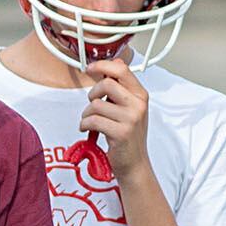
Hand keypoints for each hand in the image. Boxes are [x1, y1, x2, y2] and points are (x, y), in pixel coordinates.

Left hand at [79, 60, 152, 175]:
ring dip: (86, 114)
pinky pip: (93, 121)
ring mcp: (131, 119)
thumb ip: (121, 87)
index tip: (91, 68)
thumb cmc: (128, 136)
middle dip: (92, 93)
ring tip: (90, 121)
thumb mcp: (129, 108)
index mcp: (140, 95)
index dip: (103, 66)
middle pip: (107, 84)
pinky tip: (88, 129)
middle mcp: (138, 105)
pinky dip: (85, 125)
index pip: (122, 70)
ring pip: (96, 105)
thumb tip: (114, 62)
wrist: (134, 163)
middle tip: (92, 103)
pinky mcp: (121, 133)